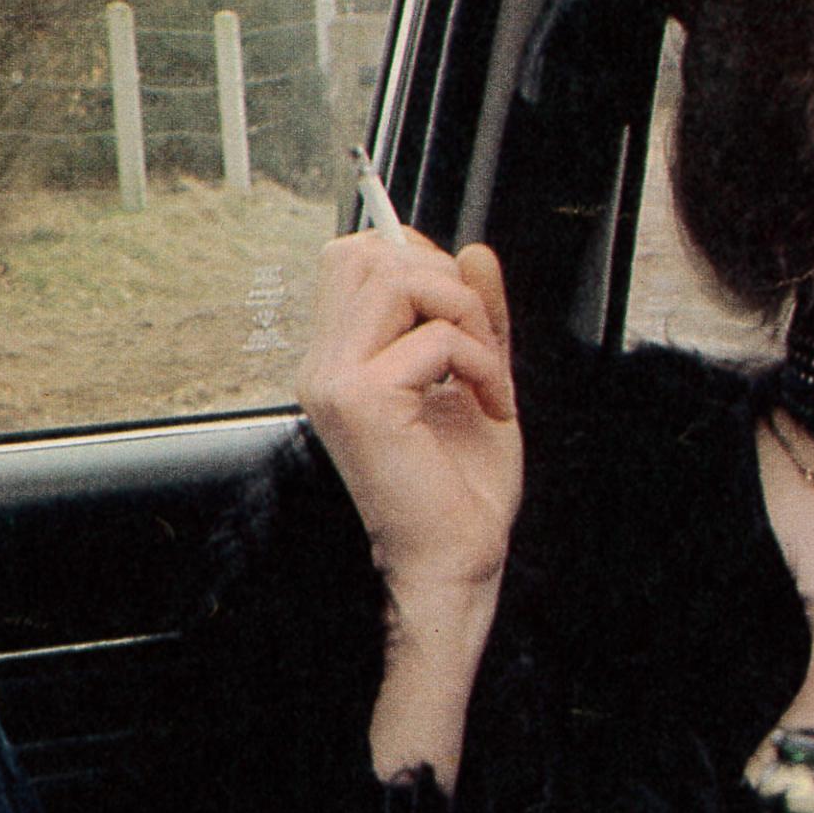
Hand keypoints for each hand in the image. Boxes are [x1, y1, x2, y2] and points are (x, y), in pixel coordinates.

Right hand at [299, 229, 522, 616]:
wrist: (453, 560)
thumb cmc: (459, 491)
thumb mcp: (477, 377)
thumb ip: (474, 313)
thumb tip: (476, 252)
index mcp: (338, 362)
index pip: (354, 258)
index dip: (419, 261)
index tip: (462, 314)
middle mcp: (324, 367)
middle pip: (371, 255)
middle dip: (445, 282)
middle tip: (477, 345)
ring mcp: (335, 381)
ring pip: (399, 279)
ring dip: (466, 317)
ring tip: (485, 374)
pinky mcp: (361, 399)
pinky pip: (437, 337)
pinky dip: (482, 364)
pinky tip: (489, 406)